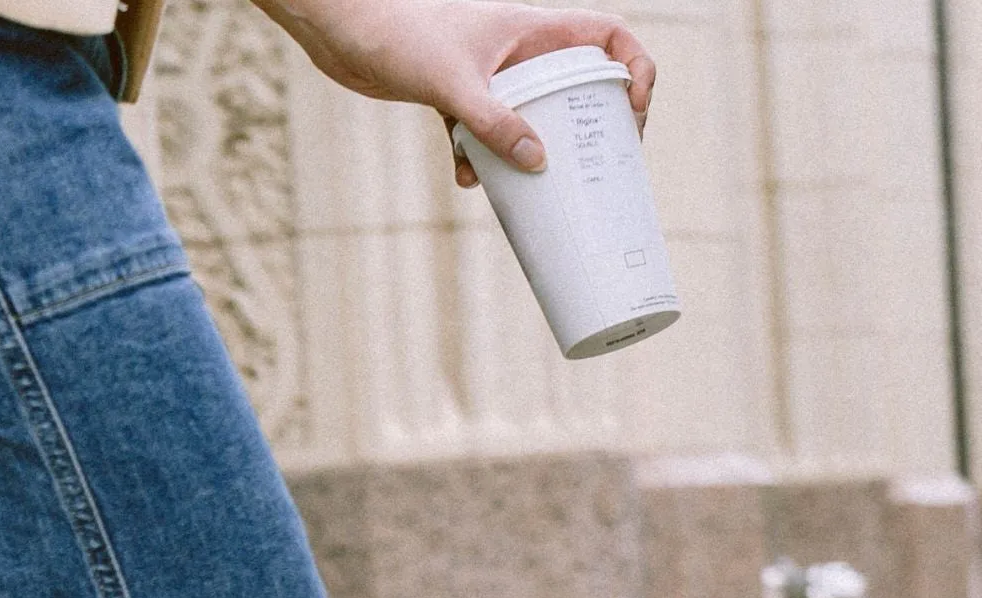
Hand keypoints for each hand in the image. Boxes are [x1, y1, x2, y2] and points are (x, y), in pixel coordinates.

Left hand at [246, 0, 654, 186]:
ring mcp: (489, 76)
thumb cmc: (401, 37)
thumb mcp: (454, 86)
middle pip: (575, 86)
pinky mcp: (456, 99)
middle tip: (595, 167)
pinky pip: (484, 136)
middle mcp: (517, 51)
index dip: (633, 69)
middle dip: (586, 127)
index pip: (605, 37)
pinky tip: (466, 177)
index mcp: (532, 30)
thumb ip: (495, 124)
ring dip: (529, 153)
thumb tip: (538, 163)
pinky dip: (479, 160)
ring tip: (530, 183)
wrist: (346, 32)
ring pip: (529, 118)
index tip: (635, 113)